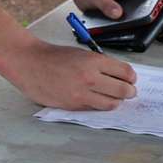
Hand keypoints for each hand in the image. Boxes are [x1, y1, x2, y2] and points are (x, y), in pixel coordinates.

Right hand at [2, 37, 137, 110]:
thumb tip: (118, 75)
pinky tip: (101, 101)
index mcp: (94, 61)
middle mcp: (90, 78)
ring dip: (117, 101)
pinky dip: (101, 106)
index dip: (131, 77)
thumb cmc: (54, 57)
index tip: (132, 79)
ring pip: (111, 103)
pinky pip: (95, 108)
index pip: (125, 72)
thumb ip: (100, 64)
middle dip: (129, 91)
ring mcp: (82, 94)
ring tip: (117, 99)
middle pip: (122, 90)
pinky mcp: (73, 105)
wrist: (30, 64)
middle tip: (130, 91)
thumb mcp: (82, 53)